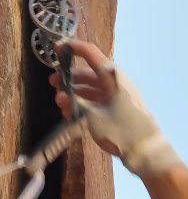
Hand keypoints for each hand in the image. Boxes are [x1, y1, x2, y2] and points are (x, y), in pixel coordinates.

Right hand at [49, 40, 181, 176]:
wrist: (146, 150)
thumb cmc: (120, 130)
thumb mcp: (93, 119)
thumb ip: (75, 106)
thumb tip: (59, 97)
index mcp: (111, 78)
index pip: (90, 54)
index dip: (73, 48)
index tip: (57, 48)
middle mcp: (115, 82)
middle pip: (89, 73)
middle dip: (69, 77)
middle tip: (52, 83)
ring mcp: (118, 94)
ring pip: (92, 87)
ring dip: (75, 91)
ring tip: (60, 101)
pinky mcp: (119, 106)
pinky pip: (98, 98)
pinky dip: (85, 102)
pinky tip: (72, 112)